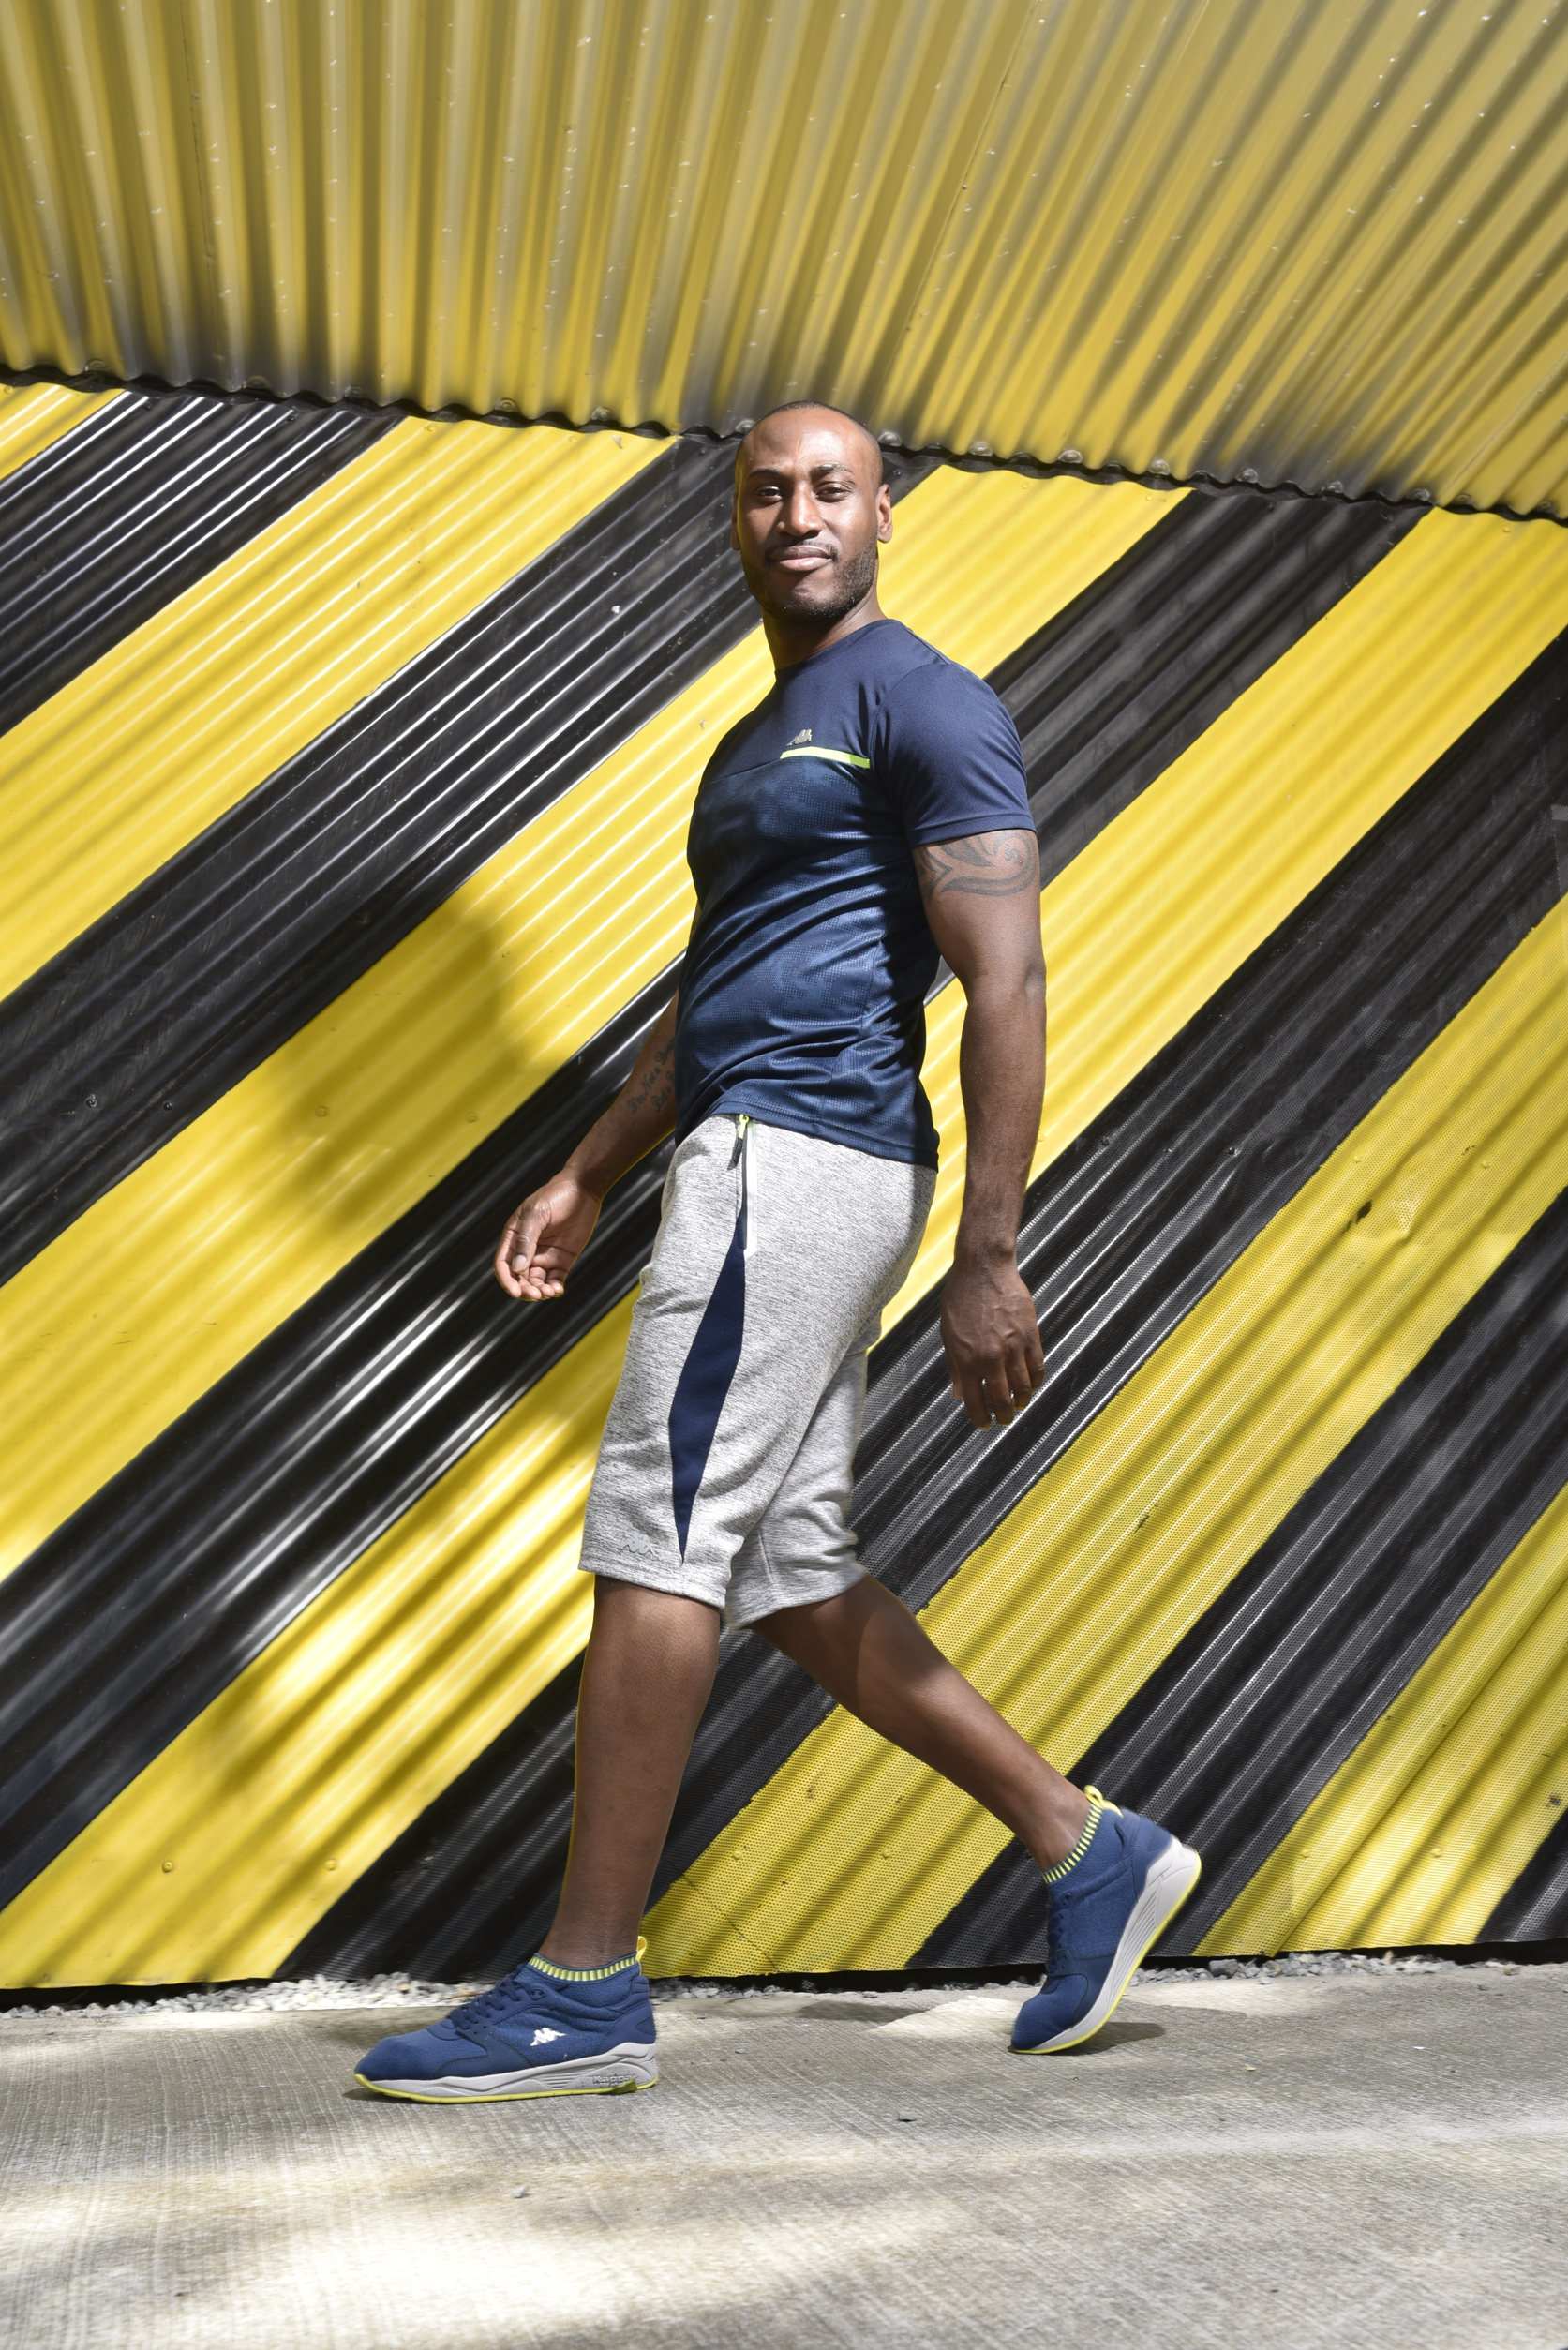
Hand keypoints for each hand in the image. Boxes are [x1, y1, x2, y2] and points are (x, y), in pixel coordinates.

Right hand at [494, 1170, 602, 1300]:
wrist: (582, 1189)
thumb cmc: (555, 1196)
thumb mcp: (537, 1214)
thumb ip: (526, 1240)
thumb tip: (517, 1268)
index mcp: (514, 1236)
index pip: (503, 1264)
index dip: (507, 1280)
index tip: (515, 1292)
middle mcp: (526, 1249)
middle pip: (519, 1277)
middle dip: (525, 1289)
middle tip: (536, 1294)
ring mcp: (544, 1255)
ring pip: (536, 1282)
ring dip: (539, 1291)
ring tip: (548, 1291)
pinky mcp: (562, 1259)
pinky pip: (555, 1279)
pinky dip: (554, 1288)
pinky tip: (557, 1290)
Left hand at [940, 1251, 1043, 1429]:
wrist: (983, 1269)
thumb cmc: (960, 1299)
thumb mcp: (948, 1334)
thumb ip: (955, 1366)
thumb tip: (958, 1393)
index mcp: (966, 1360)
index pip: (975, 1402)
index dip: (981, 1419)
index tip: (985, 1425)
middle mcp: (990, 1358)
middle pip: (1002, 1400)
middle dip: (1004, 1416)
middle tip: (1005, 1420)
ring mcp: (1013, 1347)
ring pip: (1023, 1388)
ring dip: (1021, 1401)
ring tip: (1018, 1404)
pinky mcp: (1030, 1336)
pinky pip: (1037, 1368)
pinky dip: (1035, 1382)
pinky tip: (1031, 1385)